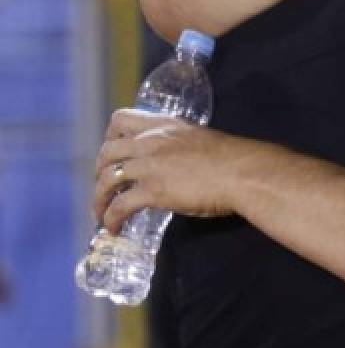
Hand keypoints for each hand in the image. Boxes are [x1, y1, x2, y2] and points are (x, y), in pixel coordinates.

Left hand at [93, 109, 254, 232]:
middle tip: (104, 187)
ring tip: (101, 213)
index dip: (109, 136)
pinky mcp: (152, 191)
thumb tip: (175, 162)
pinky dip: (111, 219)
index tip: (113, 152)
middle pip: (107, 152)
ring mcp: (149, 166)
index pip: (121, 119)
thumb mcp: (200, 139)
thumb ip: (179, 146)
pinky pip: (119, 206)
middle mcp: (151, 141)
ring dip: (99, 199)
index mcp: (164, 125)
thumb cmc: (232, 158)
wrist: (242, 172)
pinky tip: (114, 228)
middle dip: (99, 171)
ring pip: (107, 180)